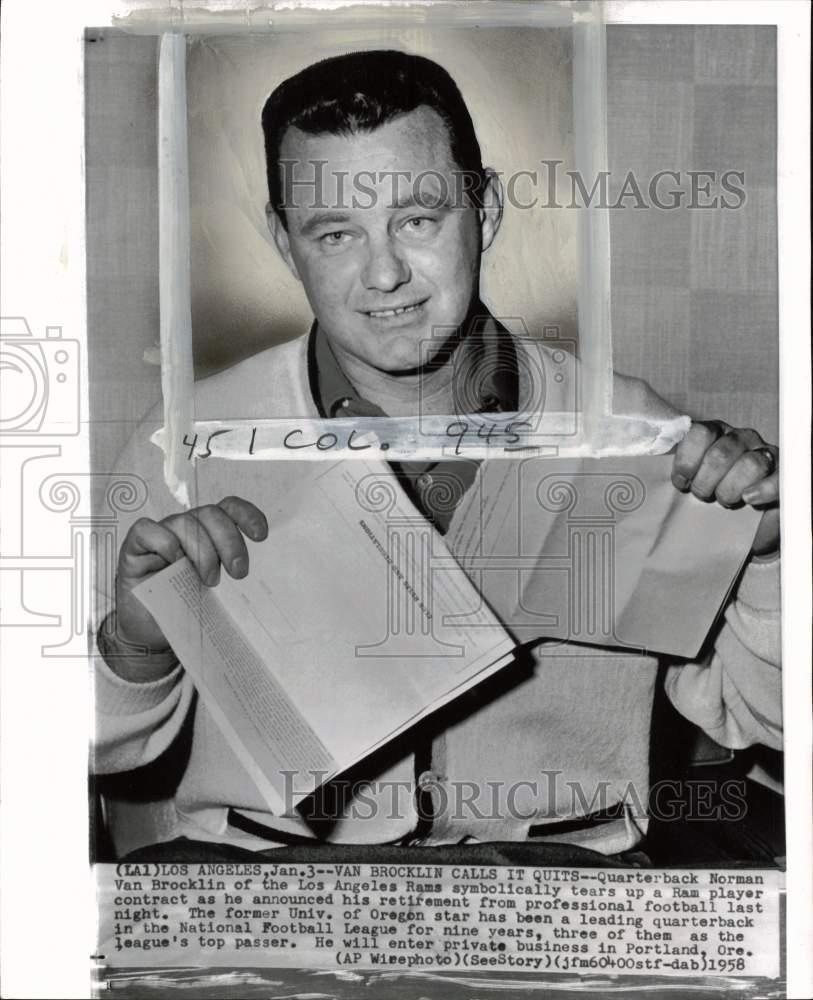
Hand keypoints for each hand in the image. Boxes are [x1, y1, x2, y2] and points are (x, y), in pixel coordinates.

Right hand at [115, 496, 268, 651]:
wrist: (151, 631)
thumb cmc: (187, 607)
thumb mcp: (218, 590)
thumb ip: (232, 575)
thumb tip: (263, 582)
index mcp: (210, 532)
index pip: (229, 508)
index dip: (247, 515)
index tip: (261, 536)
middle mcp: (186, 527)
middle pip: (212, 514)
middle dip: (230, 541)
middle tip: (238, 572)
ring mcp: (160, 534)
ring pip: (185, 522)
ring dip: (202, 551)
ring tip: (208, 581)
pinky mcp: (135, 547)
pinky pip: (148, 530)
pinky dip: (164, 545)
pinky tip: (174, 565)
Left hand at [671, 421, 778, 557]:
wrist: (740, 532)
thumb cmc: (707, 507)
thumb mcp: (685, 488)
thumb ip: (667, 475)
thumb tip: (628, 469)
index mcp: (712, 436)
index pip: (699, 433)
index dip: (687, 461)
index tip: (680, 484)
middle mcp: (739, 439)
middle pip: (721, 451)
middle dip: (707, 481)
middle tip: (704, 497)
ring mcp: (764, 454)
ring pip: (749, 463)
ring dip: (731, 488)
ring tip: (726, 502)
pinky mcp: (785, 475)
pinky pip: (778, 475)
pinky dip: (763, 488)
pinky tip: (749, 499)